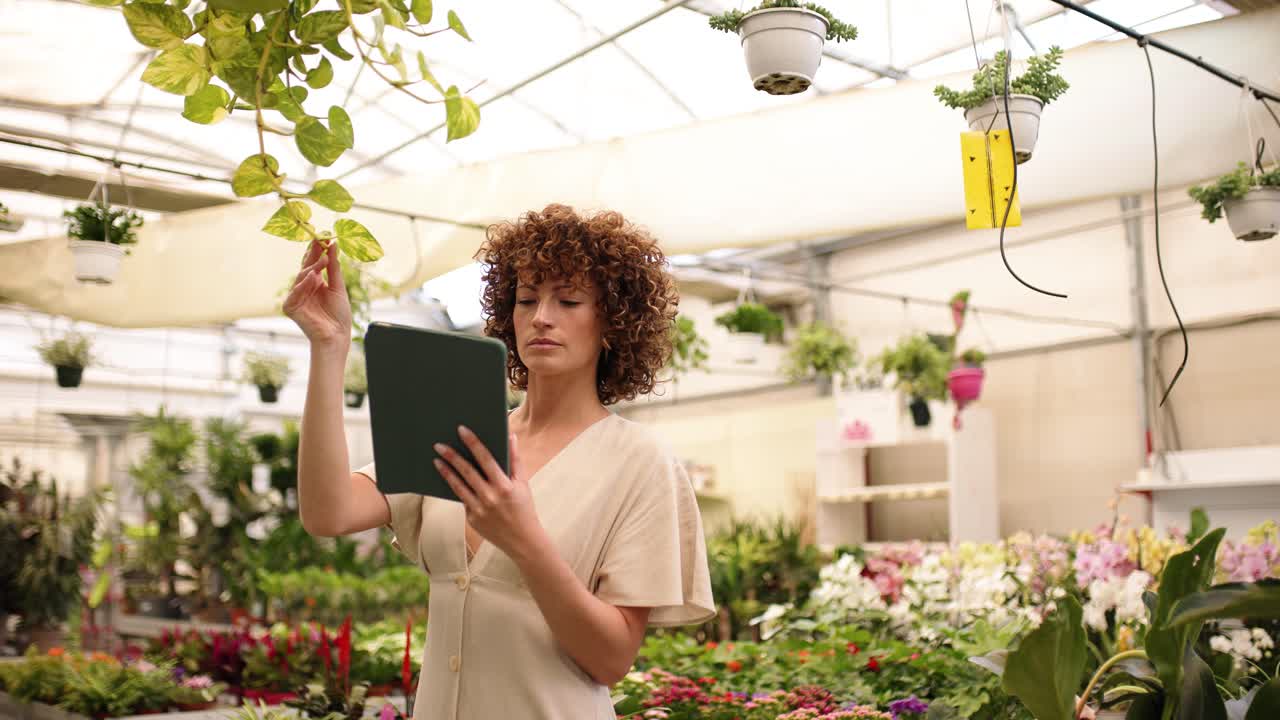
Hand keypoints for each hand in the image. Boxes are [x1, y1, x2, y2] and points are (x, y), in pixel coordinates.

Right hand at [283, 240, 352, 348]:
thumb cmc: (339, 315)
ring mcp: (296, 296)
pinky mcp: (291, 307)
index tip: (322, 236)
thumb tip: (333, 245)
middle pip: (306, 267)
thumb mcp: (338, 287)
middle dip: (312, 254)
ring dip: (311, 268)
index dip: (316, 250)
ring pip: (300, 277)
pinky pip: (295, 292)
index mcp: (315, 282)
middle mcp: (304, 287)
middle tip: (319, 241)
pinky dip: (303, 284)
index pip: (313, 262)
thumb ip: (334, 267)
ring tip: (322, 260)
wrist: (337, 336)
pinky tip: (312, 276)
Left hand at [433, 428, 542, 558]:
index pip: (486, 459)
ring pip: (458, 486)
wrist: (523, 541)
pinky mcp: (471, 519)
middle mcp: (490, 498)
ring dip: (446, 472)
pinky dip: (455, 488)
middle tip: (439, 445)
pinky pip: (462, 499)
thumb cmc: (524, 508)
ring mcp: (479, 510)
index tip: (462, 430)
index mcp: (504, 486)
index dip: (473, 443)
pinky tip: (448, 478)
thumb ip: (516, 460)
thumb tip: (511, 437)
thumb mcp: (523, 484)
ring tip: (436, 460)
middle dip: (452, 456)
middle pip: (467, 472)